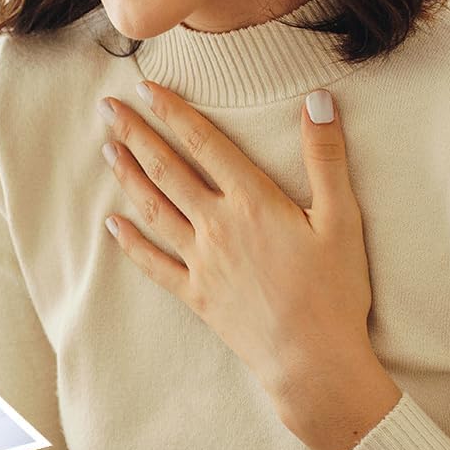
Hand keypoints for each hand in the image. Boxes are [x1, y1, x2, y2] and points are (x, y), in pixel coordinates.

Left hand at [97, 82, 390, 430]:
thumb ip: (326, 157)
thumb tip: (318, 99)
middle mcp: (218, 225)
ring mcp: (202, 261)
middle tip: (107, 108)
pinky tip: (112, 225)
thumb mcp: (342, 218)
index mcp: (253, 201)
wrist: (313, 361)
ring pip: (154, 210)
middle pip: (167, 170)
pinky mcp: (197, 294)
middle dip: (135, 134)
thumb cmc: (335, 290)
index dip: (172, 112)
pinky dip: (131, 243)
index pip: (204, 143)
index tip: (145, 87)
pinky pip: (155, 264)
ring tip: (107, 150)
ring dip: (128, 177)